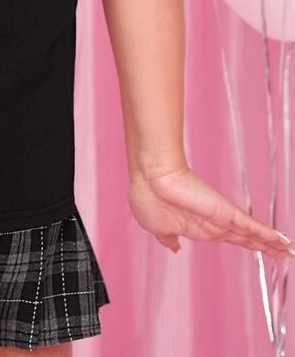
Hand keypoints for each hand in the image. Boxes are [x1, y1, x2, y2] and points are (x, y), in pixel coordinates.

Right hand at [128, 163, 294, 258]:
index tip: (255, 248)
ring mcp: (220, 217)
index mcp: (196, 227)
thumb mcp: (156, 227)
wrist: (150, 177)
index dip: (242, 243)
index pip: (226, 238)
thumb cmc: (148, 195)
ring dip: (271, 243)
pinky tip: (282, 242)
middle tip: (281, 251)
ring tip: (288, 249)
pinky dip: (268, 235)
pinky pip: (253, 227)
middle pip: (244, 238)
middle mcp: (212, 223)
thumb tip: (174, 247)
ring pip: (252, 234)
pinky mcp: (226, 213)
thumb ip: (168, 238)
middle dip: (263, 246)